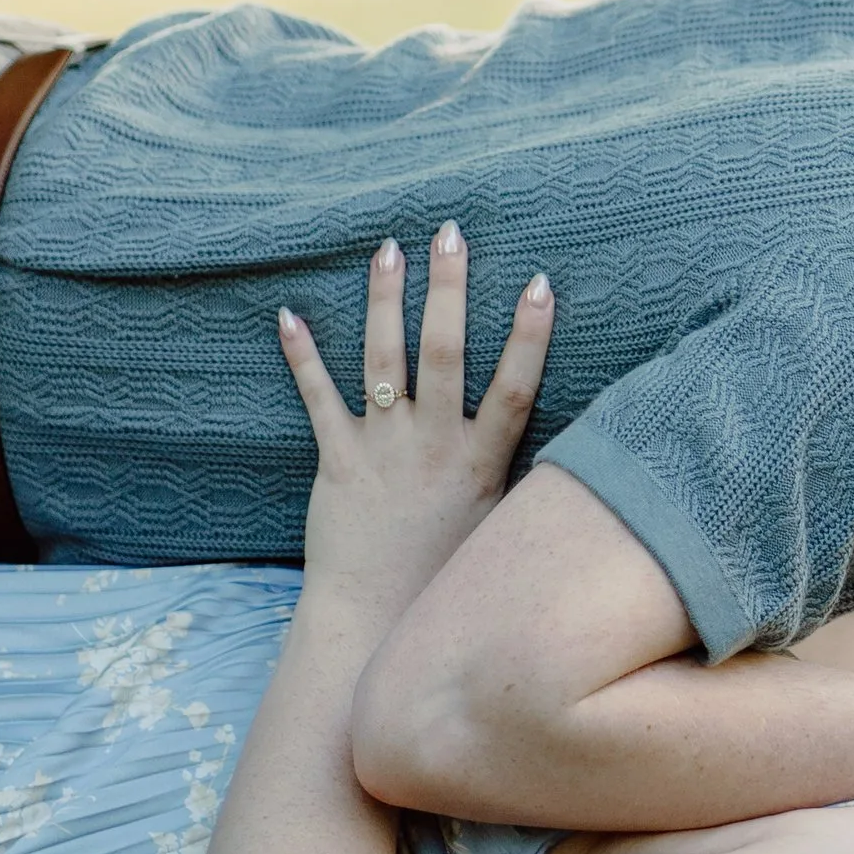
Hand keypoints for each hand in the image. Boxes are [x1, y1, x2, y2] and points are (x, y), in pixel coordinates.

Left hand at [280, 227, 553, 619]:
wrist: (376, 619)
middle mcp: (436, 446)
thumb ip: (519, 478)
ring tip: (388, 249)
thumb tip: (564, 448)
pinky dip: (302, 355)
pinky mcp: (337, 461)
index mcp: (482, 462)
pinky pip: (317, 398)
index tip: (541, 281)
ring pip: (386, 359)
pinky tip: (289, 314)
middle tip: (450, 233)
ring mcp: (385, 450)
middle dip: (450, 288)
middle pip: (447, 352)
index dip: (530, 334)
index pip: (515, 386)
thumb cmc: (445, 577)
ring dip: (386, 299)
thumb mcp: (499, 526)